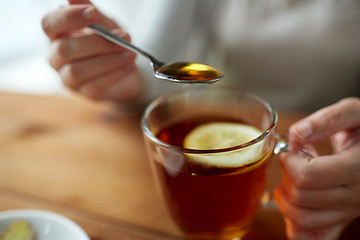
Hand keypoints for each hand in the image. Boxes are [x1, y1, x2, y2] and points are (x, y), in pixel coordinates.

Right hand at [41, 0, 140, 101]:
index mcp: (57, 35)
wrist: (126, 68)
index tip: (92, 13)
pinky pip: (95, 85)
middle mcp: (56, 57)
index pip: (49, 24)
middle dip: (96, 42)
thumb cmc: (109, 42)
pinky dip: (115, 74)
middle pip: (64, 49)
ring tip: (130, 53)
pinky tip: (130, 66)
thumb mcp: (104, 24)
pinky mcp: (85, 93)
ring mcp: (68, 78)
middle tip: (123, 37)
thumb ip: (91, 13)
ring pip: (78, 70)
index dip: (69, 18)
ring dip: (108, 60)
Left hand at [275, 97, 359, 239]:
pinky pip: (313, 237)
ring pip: (302, 220)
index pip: (308, 176)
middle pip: (300, 197)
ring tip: (293, 180)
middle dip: (287, 176)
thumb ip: (327, 119)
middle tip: (294, 162)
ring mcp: (349, 212)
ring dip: (286, 199)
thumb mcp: (354, 113)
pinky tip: (296, 204)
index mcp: (357, 168)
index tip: (291, 151)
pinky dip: (296, 226)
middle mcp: (355, 196)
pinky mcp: (343, 220)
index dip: (289, 162)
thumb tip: (298, 132)